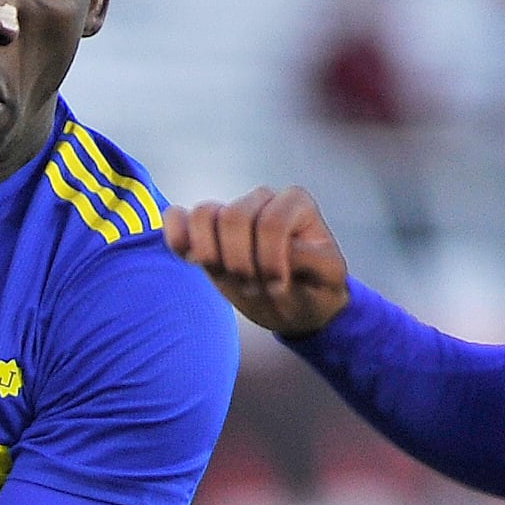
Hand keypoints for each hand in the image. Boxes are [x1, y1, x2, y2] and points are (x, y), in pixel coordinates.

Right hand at [166, 188, 351, 337]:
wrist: (297, 304)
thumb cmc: (315, 288)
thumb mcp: (328, 278)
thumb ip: (310, 260)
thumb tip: (282, 251)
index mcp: (296, 203)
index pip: (270, 224)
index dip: (270, 261)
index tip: (281, 286)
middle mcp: (263, 199)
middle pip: (233, 217)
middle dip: (240, 262)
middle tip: (255, 288)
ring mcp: (232, 212)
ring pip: (204, 215)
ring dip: (211, 256)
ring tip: (228, 277)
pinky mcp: (207, 232)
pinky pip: (178, 219)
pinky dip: (177, 238)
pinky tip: (190, 260)